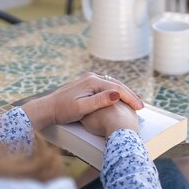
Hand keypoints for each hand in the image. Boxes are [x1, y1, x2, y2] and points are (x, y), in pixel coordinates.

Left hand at [21, 73, 143, 130]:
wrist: (48, 108)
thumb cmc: (63, 110)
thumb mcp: (82, 108)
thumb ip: (100, 101)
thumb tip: (117, 95)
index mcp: (92, 81)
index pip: (117, 89)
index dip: (130, 98)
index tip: (139, 107)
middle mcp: (92, 77)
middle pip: (117, 85)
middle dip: (130, 95)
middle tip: (141, 105)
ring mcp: (90, 80)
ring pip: (113, 85)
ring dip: (124, 93)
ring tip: (135, 103)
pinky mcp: (88, 85)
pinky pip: (107, 88)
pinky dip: (116, 93)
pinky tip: (121, 99)